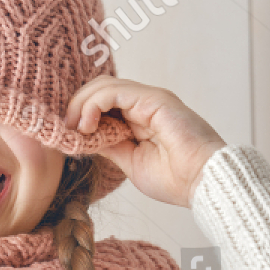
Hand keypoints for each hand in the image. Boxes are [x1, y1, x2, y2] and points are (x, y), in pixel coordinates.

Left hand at [64, 76, 225, 208]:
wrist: (203, 183)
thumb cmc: (176, 179)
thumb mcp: (130, 162)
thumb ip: (109, 146)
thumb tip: (85, 138)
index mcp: (140, 117)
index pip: (103, 102)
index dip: (80, 114)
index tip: (66, 137)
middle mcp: (144, 103)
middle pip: (99, 88)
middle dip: (77, 106)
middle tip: (66, 131)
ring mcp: (149, 99)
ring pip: (103, 86)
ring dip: (81, 105)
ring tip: (75, 129)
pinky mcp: (153, 99)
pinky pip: (113, 92)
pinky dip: (93, 105)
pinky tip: (87, 125)